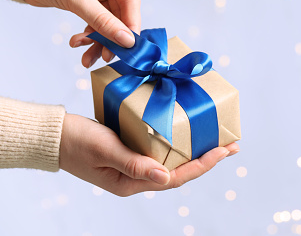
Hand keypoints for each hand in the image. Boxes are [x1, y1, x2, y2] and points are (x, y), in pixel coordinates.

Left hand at [6, 0, 140, 67]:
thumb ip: (104, 22)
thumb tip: (127, 41)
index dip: (131, 25)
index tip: (129, 46)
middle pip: (120, 13)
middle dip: (111, 37)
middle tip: (107, 56)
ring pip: (108, 21)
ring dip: (99, 40)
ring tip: (88, 57)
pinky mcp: (90, 0)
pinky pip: (96, 22)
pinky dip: (89, 35)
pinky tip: (78, 43)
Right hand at [59, 114, 239, 196]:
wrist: (53, 135)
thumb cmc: (76, 142)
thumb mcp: (105, 151)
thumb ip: (135, 164)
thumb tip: (166, 178)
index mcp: (132, 183)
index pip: (177, 177)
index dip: (202, 165)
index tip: (224, 151)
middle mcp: (137, 177)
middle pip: (180, 170)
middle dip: (207, 158)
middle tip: (232, 146)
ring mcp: (134, 164)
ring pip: (172, 159)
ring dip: (195, 149)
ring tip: (217, 139)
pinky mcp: (130, 149)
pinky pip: (160, 148)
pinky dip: (176, 140)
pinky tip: (187, 131)